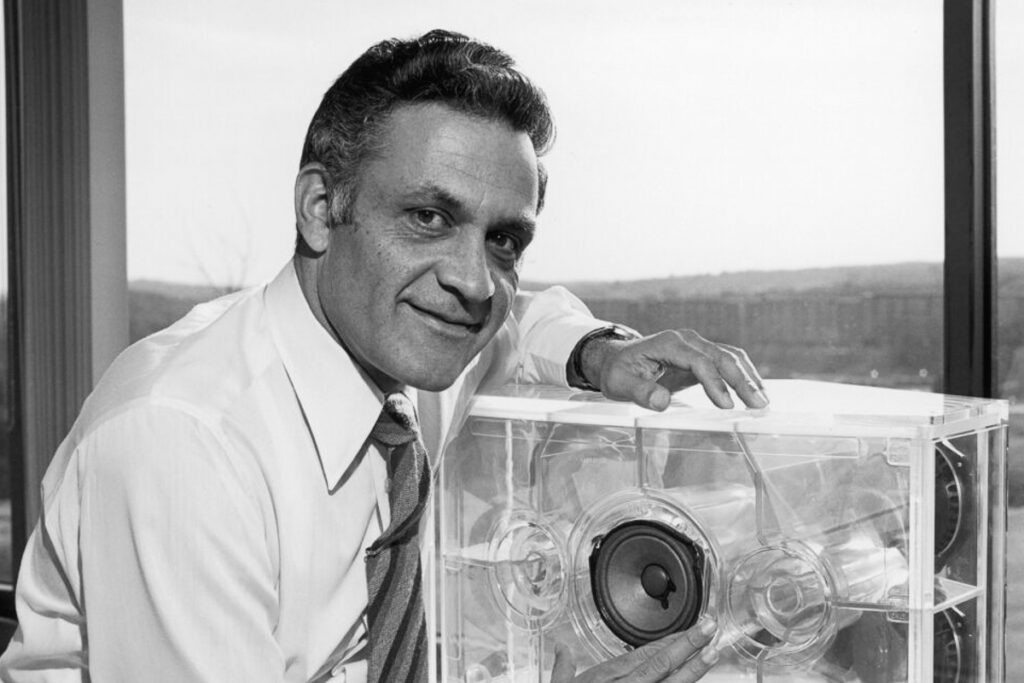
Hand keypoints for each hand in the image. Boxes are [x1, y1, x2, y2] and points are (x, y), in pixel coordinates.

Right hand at [549, 617, 719, 681]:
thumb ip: (563, 666)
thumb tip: (561, 647)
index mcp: (608, 676)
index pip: (645, 652)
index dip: (671, 639)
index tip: (690, 628)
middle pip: (662, 663)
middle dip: (688, 644)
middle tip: (710, 627)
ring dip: (693, 669)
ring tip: (712, 652)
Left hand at [581, 329, 767, 410]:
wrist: (617, 359)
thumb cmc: (618, 372)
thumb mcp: (620, 384)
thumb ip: (640, 392)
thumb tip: (662, 402)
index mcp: (669, 343)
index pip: (698, 361)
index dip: (714, 383)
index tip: (727, 406)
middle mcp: (687, 339)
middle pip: (721, 356)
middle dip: (742, 380)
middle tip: (758, 405)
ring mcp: (696, 345)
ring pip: (730, 357)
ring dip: (748, 377)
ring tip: (762, 402)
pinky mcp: (702, 355)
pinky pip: (727, 362)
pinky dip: (743, 375)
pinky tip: (754, 392)